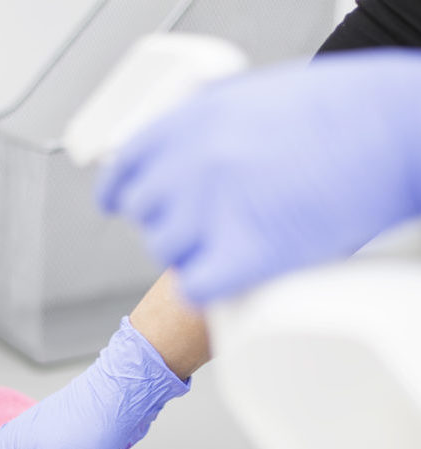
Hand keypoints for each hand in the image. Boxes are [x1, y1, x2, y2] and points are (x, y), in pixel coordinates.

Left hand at [98, 49, 420, 304]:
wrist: (393, 129)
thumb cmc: (340, 112)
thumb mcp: (252, 97)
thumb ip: (208, 127)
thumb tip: (186, 156)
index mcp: (192, 119)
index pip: (127, 165)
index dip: (121, 190)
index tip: (117, 202)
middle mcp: (194, 161)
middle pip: (148, 215)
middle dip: (172, 223)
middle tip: (207, 226)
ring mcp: (216, 207)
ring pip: (169, 252)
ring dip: (194, 255)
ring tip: (233, 246)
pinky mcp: (248, 254)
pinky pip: (196, 285)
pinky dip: (208, 288)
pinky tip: (228, 277)